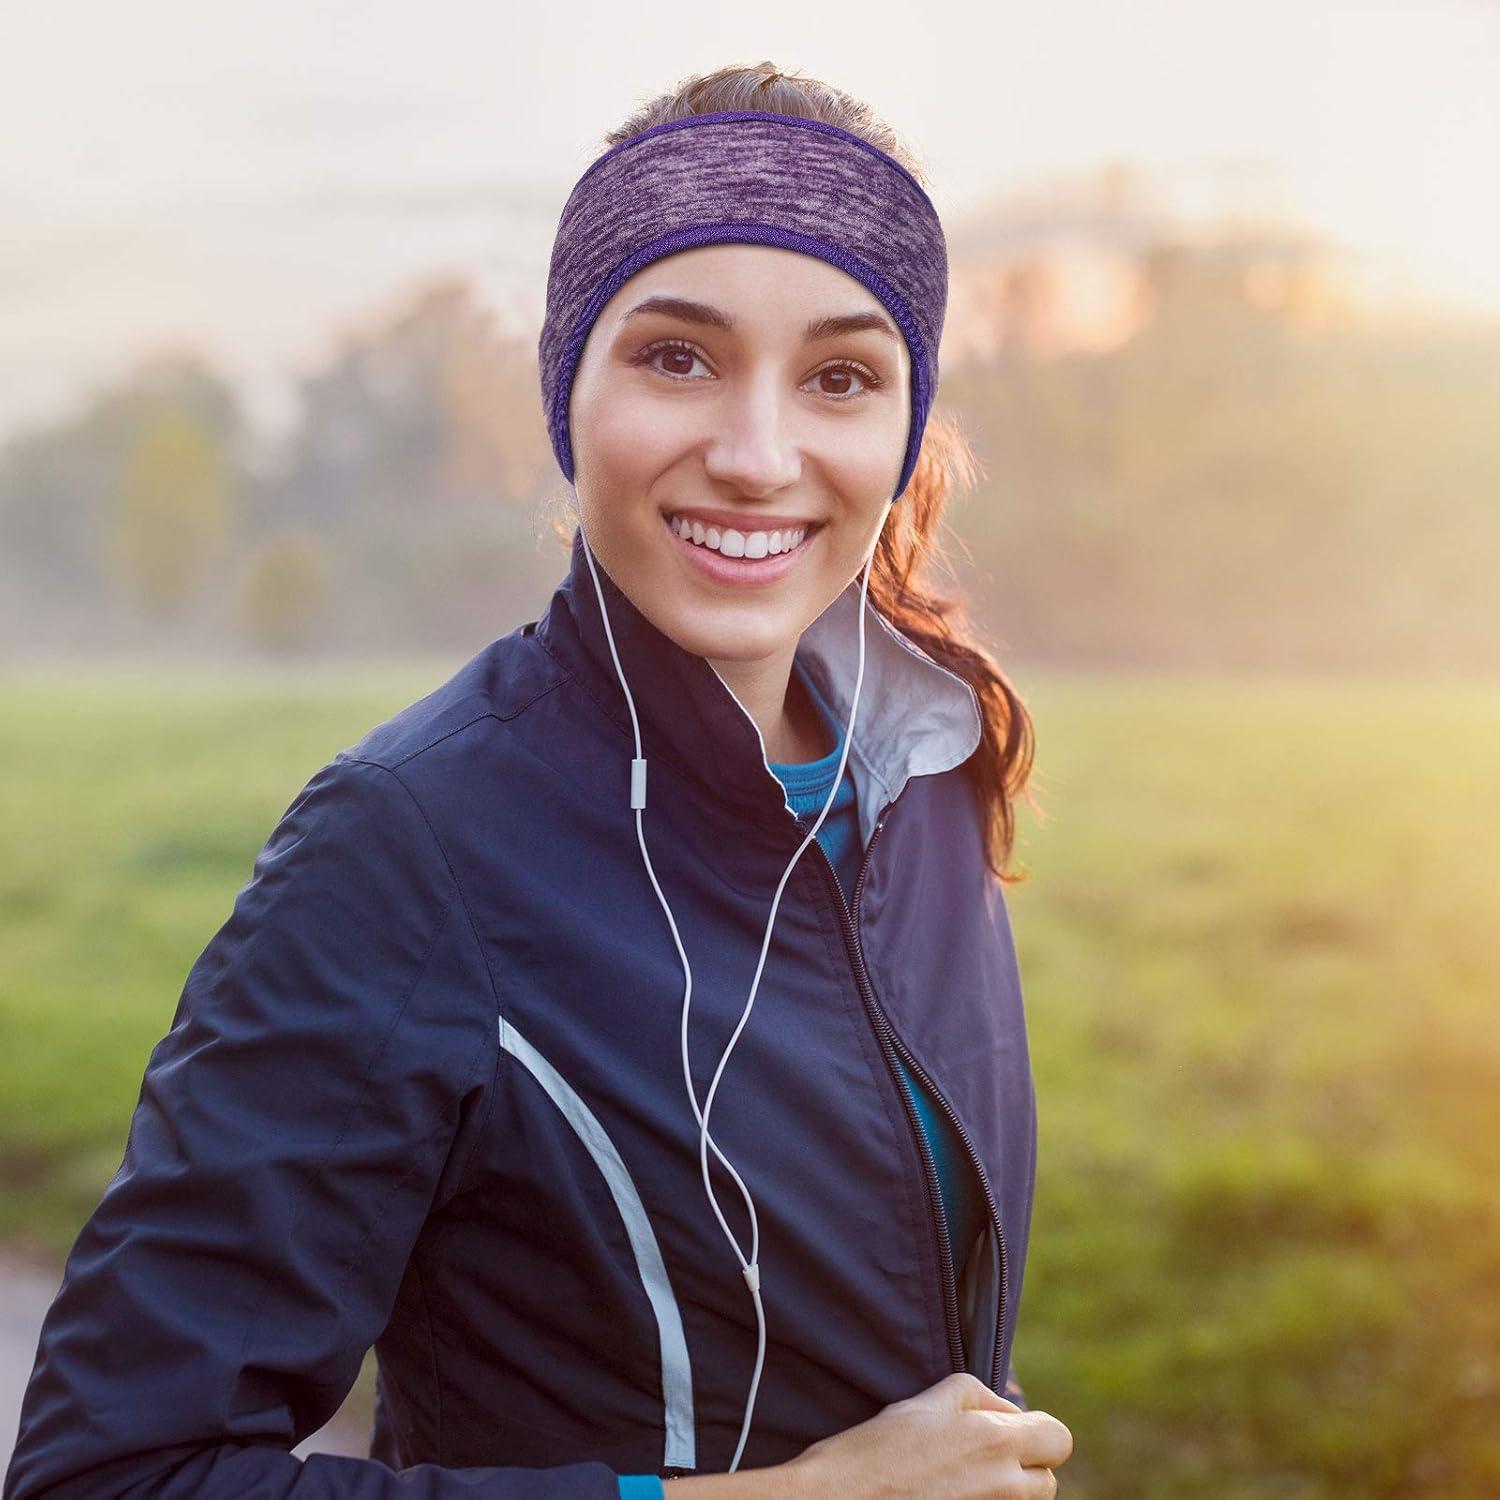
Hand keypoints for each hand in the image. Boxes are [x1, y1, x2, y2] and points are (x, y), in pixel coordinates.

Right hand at [783, 1370, 1072, 1498]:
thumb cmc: (878, 1450)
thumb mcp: (926, 1401)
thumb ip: (977, 1396)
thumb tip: (1006, 1411)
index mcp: (996, 1442)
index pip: (1059, 1438)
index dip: (1038, 1432)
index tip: (1013, 1432)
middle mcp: (1004, 1487)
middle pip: (1049, 1481)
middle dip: (1025, 1468)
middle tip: (982, 1459)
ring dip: (1008, 1492)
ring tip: (964, 1481)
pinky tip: (951, 1496)